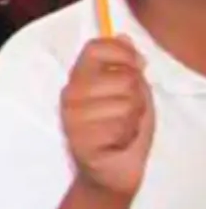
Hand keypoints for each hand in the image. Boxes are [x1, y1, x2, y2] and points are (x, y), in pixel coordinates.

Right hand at [60, 37, 154, 197]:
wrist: (110, 172)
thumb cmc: (120, 129)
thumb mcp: (130, 92)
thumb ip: (126, 66)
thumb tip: (124, 36)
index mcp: (79, 79)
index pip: (96, 48)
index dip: (123, 52)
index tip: (136, 65)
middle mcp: (71, 95)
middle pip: (124, 77)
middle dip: (137, 96)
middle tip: (127, 112)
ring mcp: (73, 118)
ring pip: (127, 103)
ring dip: (134, 119)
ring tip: (122, 128)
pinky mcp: (81, 139)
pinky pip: (121, 126)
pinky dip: (128, 135)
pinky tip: (117, 142)